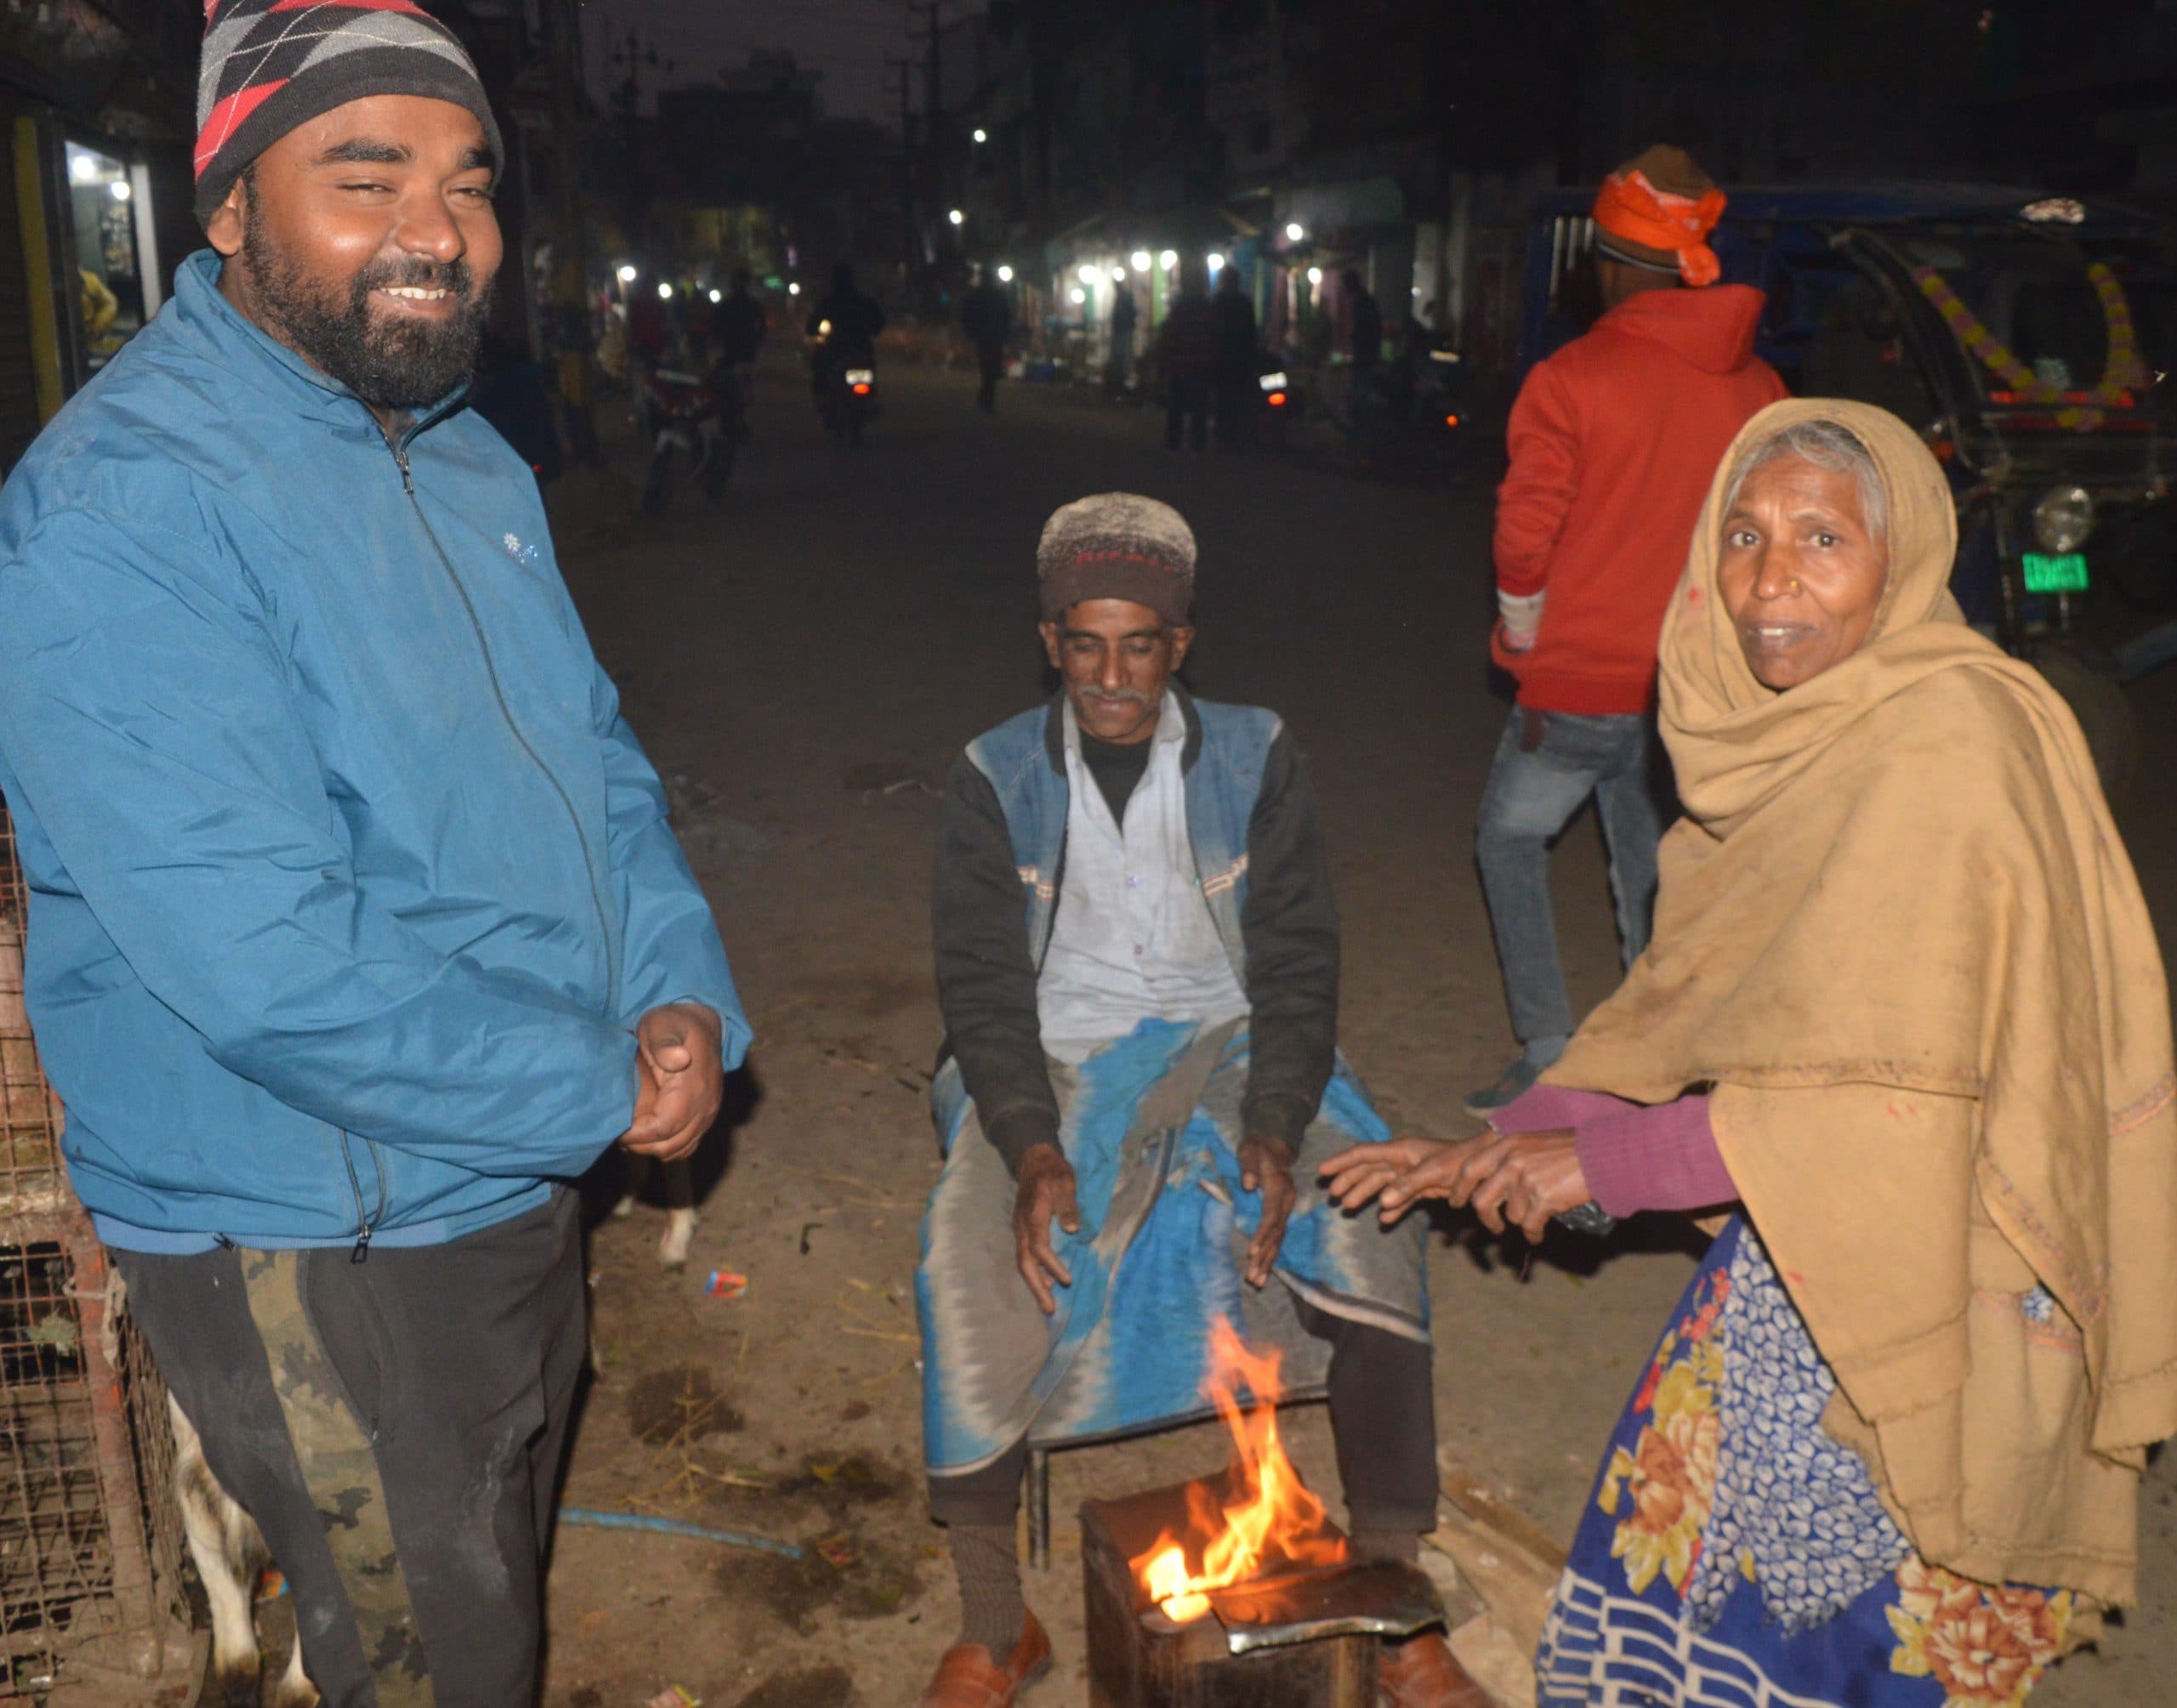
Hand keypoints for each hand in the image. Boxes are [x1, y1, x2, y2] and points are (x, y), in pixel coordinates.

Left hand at [618, 1003, 724, 1162]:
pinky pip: (687, 1145)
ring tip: (629, 1136)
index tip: (617, 1129)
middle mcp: (706, 1106)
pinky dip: (666, 1147)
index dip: (639, 1135)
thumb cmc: (674, 1024)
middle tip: (617, 1133)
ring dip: (652, 1148)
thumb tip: (678, 1059)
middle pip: (671, 1144)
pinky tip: (646, 1136)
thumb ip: (665, 1042)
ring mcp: (708, 1114)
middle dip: (641, 1145)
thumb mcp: (663, 1024)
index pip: (665, 1127)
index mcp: (695, 1087)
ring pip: (679, 1149)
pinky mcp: (706, 1118)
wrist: (701, 1024)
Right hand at [1012, 1144, 1079, 1314]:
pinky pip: (1025, 1256)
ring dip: (1034, 1283)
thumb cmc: (1053, 1171)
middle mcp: (1022, 1226)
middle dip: (1036, 1287)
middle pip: (1025, 1262)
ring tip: (1048, 1303)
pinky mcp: (1023, 1230)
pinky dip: (1034, 1272)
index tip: (1068, 1280)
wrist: (1033, 1160)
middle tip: (1050, 1309)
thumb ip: (1067, 1205)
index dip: (1052, 1266)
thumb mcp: (1065, 1182)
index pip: (1040, 1247)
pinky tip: (1047, 1282)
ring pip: (1023, 1262)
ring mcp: (1020, 1229)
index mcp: (1034, 1216)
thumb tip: (1072, 1229)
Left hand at [1237, 1135, 1296, 1288]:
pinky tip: (1263, 1270)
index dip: (1262, 1235)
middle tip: (1253, 1277)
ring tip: (1257, 1281)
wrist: (1272, 1147)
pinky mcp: (1281, 1215)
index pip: (1271, 1216)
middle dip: (1265, 1256)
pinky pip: (1277, 1237)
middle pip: (1277, 1233)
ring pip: (1278, 1239)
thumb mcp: (1250, 1152)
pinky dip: (1270, 1255)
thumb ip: (1248, 1167)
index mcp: (1280, 1187)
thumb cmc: (1257, 1150)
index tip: (1251, 1253)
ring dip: (1268, 1261)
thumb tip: (1248, 1185)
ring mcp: (1286, 1209)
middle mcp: (1286, 1201)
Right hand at [1320, 1136, 1482, 1222]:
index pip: (1365, 1153)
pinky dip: (1393, 1209)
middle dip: (1350, 1180)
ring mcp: (1413, 1174)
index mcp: (1402, 1150)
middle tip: (1333, 1196)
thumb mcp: (1433, 1172)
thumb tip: (1382, 1202)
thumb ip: (1407, 1186)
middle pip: (1369, 1169)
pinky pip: (1402, 1199)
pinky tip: (1384, 1221)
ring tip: (1348, 1208)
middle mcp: (1404, 1160)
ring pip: (1383, 1185)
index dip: (1342, 1161)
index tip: (1322, 1170)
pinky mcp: (1425, 1188)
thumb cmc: (1461, 1163)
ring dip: (1366, 1195)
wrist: (1486, 1169)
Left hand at [1463, 1129, 1589, 1243]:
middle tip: (1493, 1227)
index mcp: (1506, 1145)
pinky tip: (1539, 1234)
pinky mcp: (1543, 1199)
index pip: (1469, 1168)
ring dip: (1523, 1220)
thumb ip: (1507, 1159)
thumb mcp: (1530, 1143)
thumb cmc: (1568, 1150)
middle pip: (1481, 1200)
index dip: (1459, 1189)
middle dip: (1485, 1218)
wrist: (1601, 1155)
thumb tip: (1487, 1184)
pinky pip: (1529, 1227)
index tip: (1456, 1202)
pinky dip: (1534, 1234)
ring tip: (1537, 1215)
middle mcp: (1511, 1161)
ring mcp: (1526, 1180)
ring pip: (1511, 1216)